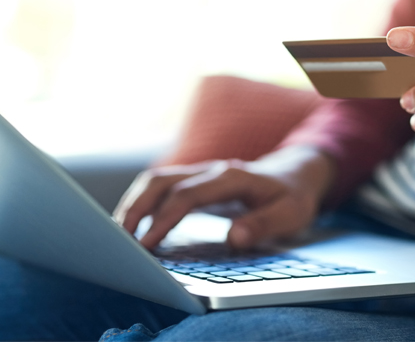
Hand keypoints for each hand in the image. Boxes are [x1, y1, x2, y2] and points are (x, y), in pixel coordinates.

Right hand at [112, 145, 333, 249]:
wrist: (296, 174)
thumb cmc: (292, 197)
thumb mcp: (291, 214)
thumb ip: (264, 225)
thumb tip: (235, 237)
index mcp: (231, 177)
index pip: (187, 196)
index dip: (164, 219)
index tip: (146, 244)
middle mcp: (211, 171)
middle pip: (161, 181)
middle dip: (136, 209)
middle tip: (119, 240)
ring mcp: (200, 174)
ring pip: (156, 181)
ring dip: (134, 204)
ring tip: (119, 234)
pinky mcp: (195, 182)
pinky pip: (162, 188)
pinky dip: (143, 204)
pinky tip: (134, 226)